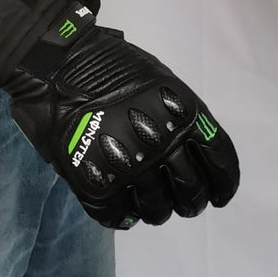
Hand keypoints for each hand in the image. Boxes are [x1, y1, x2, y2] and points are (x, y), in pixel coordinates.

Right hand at [2, 1, 238, 228]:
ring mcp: (128, 166)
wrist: (54, 60)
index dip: (223, 184)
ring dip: (155, 208)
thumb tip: (188, 148)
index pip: (220, 162)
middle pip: (191, 194)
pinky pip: (118, 216)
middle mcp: (161, 144)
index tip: (218, 194)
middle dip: (189, 201)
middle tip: (179, 199)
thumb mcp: (159, 78)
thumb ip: (178, 114)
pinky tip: (119, 204)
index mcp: (182, 114)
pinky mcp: (94, 182)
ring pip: (157, 210)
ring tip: (146, 200)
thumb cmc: (106, 61)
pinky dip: (122, 214)